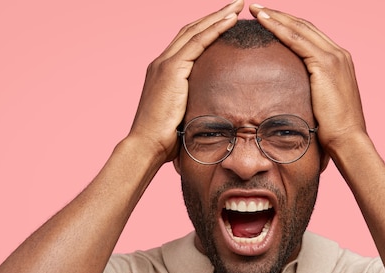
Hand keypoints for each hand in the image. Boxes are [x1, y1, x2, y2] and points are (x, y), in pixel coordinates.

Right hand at [128, 0, 243, 162]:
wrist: (147, 145)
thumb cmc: (164, 140)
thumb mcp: (181, 117)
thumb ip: (194, 107)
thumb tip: (213, 114)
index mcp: (163, 72)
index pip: (187, 42)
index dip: (207, 28)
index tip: (227, 20)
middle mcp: (161, 62)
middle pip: (191, 29)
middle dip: (215, 15)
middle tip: (236, 4)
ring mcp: (165, 64)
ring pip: (195, 31)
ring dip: (218, 16)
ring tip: (238, 6)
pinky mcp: (171, 70)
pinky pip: (197, 43)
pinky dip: (215, 29)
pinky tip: (231, 21)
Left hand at [249, 4, 367, 156]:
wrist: (348, 139)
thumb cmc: (333, 130)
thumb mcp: (322, 104)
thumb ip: (312, 92)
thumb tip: (293, 97)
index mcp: (340, 61)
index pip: (310, 35)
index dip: (289, 25)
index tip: (270, 19)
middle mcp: (339, 54)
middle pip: (305, 26)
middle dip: (280, 15)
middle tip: (258, 8)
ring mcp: (334, 57)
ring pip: (299, 28)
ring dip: (275, 17)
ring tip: (256, 9)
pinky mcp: (325, 64)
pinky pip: (297, 40)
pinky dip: (279, 28)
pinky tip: (263, 22)